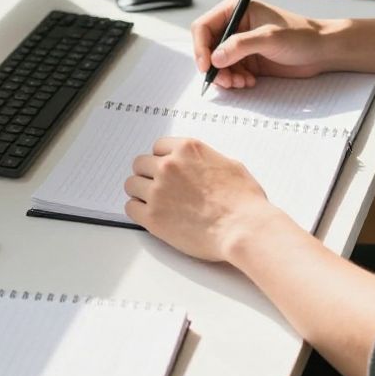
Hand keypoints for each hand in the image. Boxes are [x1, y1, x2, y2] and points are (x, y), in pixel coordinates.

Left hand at [124, 137, 284, 261]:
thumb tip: (200, 166)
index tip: (165, 170)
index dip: (162, 159)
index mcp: (187, 150)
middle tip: (159, 188)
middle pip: (140, 164)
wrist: (242, 228)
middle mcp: (168, 166)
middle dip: (149, 175)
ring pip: (132, 185)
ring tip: (154, 203)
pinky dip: (138, 211)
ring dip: (141, 192)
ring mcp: (158, 191)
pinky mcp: (152, 217)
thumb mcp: (229, 165)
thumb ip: (206, 161)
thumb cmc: (243, 200)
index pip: (158, 147)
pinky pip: (130, 208)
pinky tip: (152, 216)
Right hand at [191, 0, 339, 88]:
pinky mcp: (247, 60)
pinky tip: (249, 83)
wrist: (322, 51)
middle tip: (226, 81)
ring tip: (241, 83)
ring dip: (225, 77)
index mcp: (236, 10)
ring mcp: (240, 45)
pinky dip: (235, 80)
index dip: (200, 47)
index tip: (207, 66)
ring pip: (217, 64)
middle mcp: (234, 26)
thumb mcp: (269, 38)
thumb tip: (215, 58)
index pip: (204, 27)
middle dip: (213, 67)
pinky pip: (230, 72)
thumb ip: (240, 46)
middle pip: (207, 48)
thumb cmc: (301, 35)